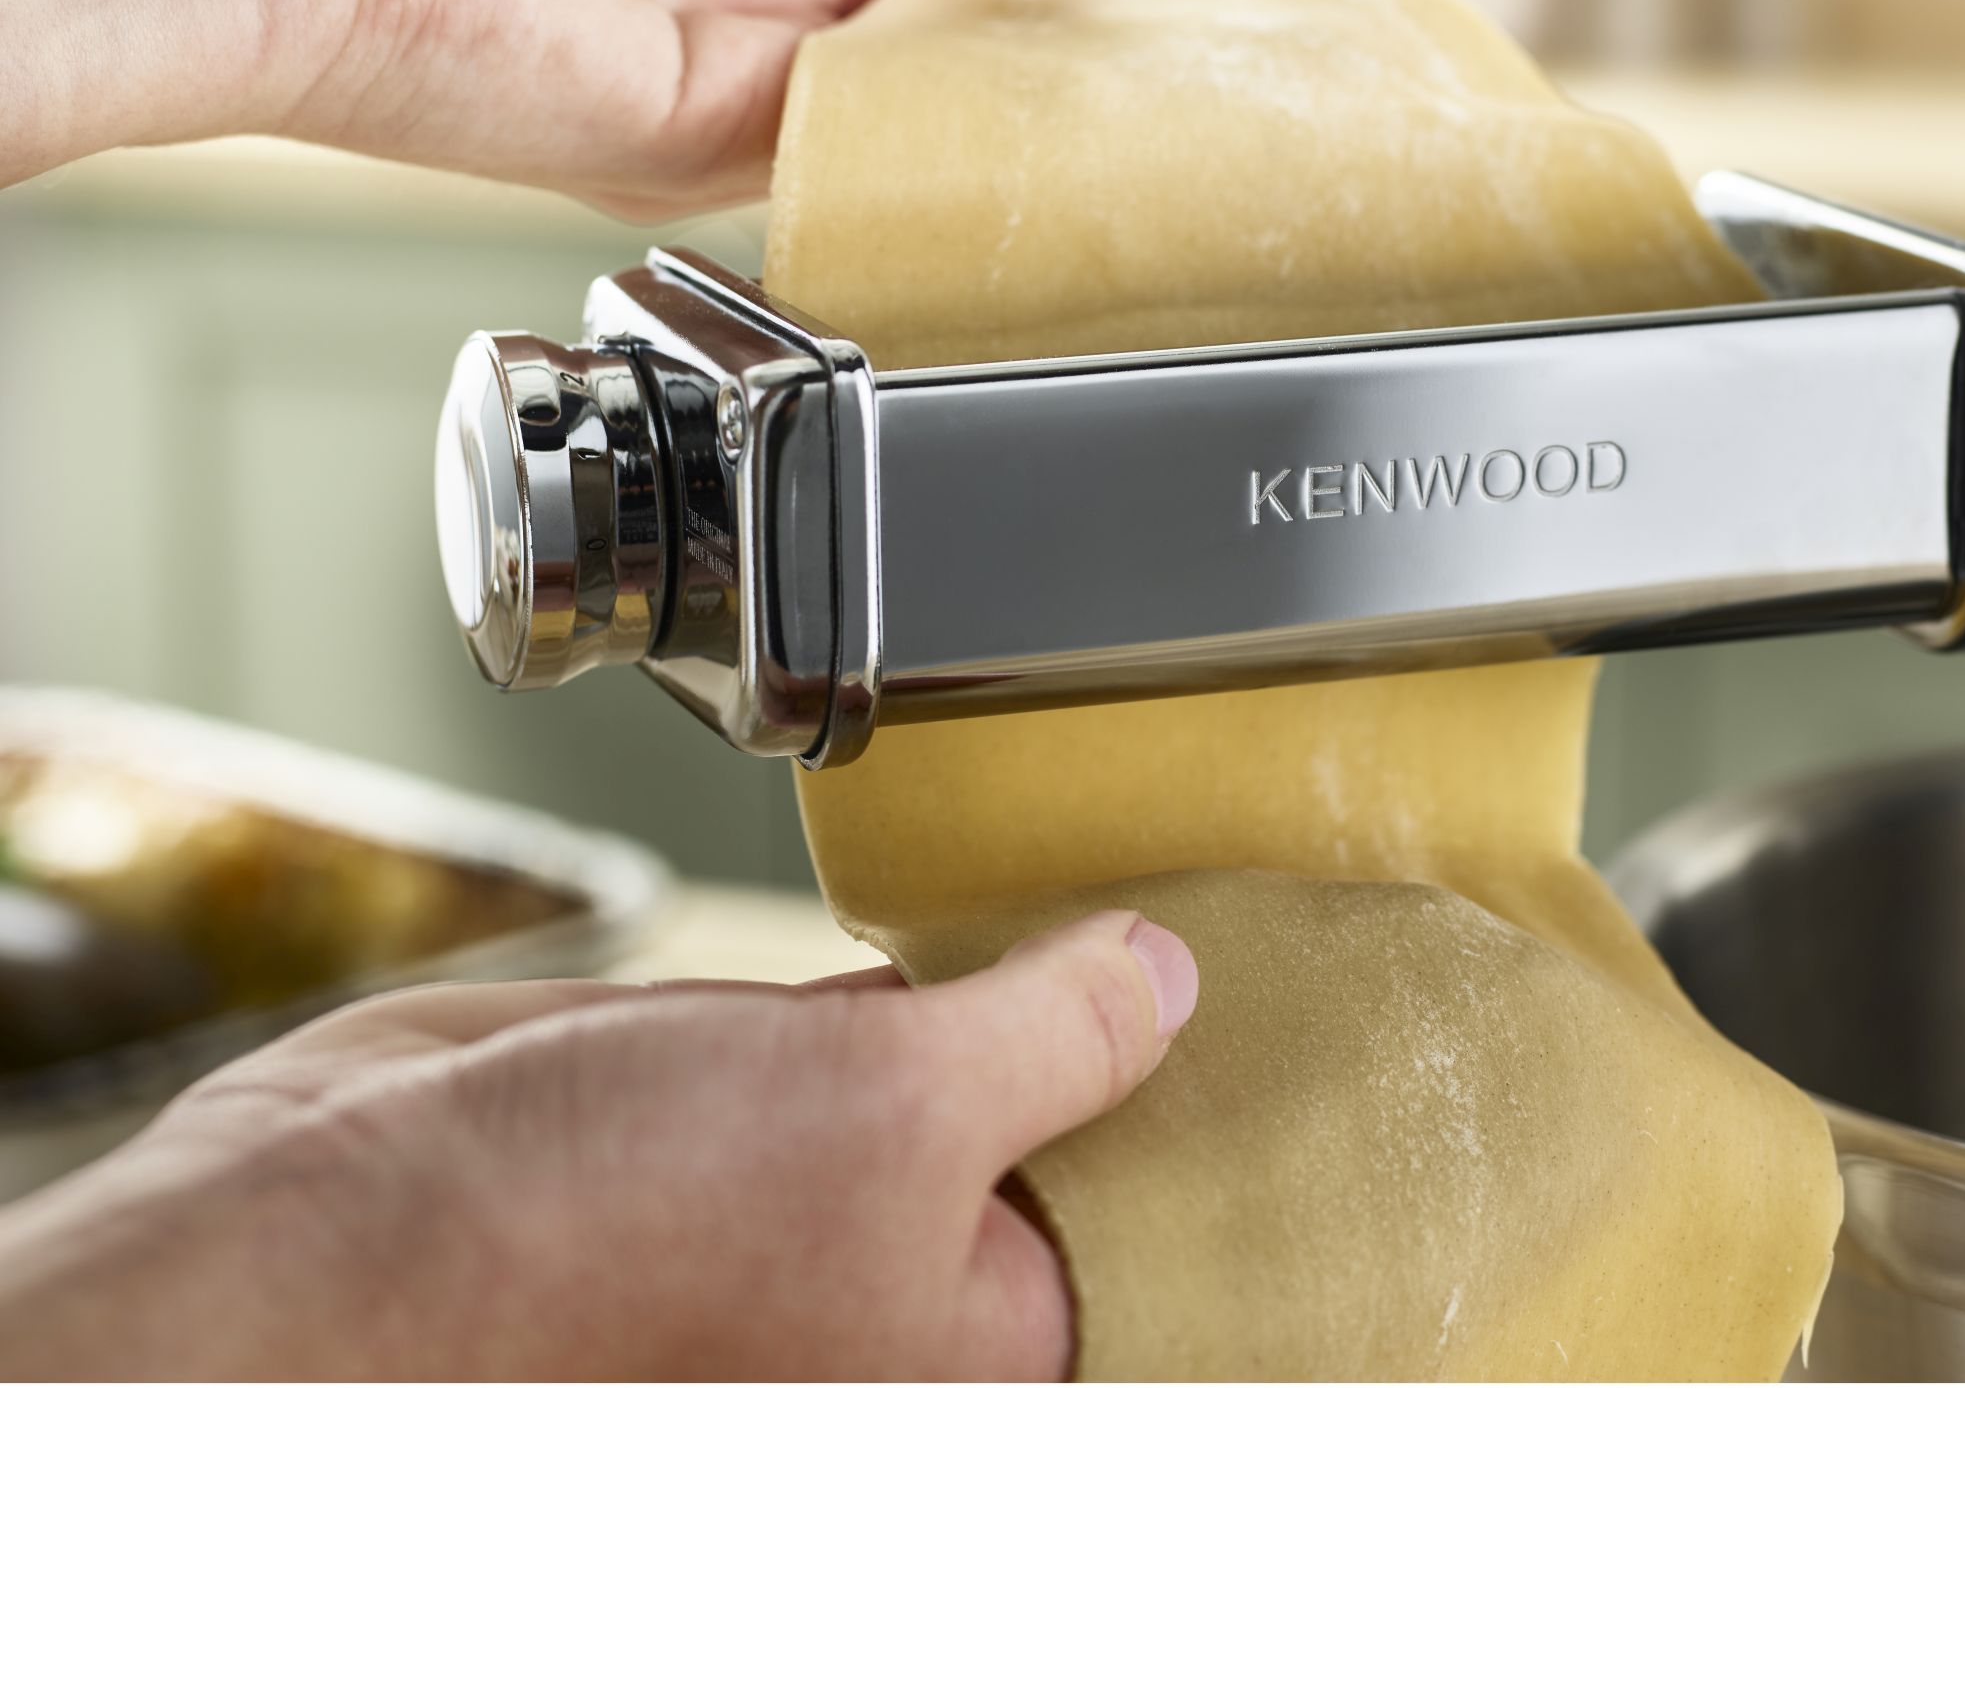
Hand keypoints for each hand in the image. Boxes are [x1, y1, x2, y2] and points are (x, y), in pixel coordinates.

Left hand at [0, 0, 1091, 211]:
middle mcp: (711, 4)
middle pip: (898, 36)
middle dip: (1003, 35)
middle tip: (1123, 37)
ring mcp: (700, 89)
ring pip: (879, 105)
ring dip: (975, 90)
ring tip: (1094, 70)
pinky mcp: (685, 157)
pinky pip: (831, 150)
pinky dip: (914, 134)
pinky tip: (1000, 107)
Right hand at [0, 910, 1196, 1379]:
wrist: (337, 1227)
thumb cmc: (593, 1246)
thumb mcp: (894, 1107)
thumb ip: (1056, 1033)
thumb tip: (1168, 980)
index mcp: (981, 1354)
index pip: (1172, 1246)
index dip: (1250, 1141)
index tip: (1344, 1036)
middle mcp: (913, 1293)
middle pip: (1092, 1151)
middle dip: (1162, 1042)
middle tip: (1270, 925)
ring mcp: (828, 1194)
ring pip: (991, 1078)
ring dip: (1052, 991)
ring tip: (1169, 893)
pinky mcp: (749, 1108)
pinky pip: (884, 1027)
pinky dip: (941, 968)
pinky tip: (1011, 901)